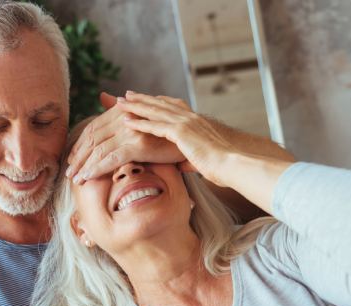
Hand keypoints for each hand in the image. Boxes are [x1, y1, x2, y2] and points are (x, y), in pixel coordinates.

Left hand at [67, 92, 184, 183]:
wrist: (202, 147)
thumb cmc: (179, 140)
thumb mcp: (152, 123)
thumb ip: (126, 112)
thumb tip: (102, 96)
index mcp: (130, 111)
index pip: (97, 126)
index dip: (82, 143)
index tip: (73, 157)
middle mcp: (130, 116)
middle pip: (94, 136)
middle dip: (79, 155)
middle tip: (68, 171)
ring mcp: (134, 129)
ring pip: (100, 148)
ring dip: (84, 165)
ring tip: (74, 178)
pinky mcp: (140, 143)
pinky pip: (112, 158)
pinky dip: (96, 168)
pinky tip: (87, 177)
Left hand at [117, 91, 238, 186]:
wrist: (231, 165)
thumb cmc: (220, 166)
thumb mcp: (202, 159)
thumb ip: (189, 159)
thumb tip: (182, 164)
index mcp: (195, 120)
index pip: (170, 107)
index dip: (154, 102)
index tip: (142, 99)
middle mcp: (189, 117)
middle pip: (159, 104)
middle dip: (141, 99)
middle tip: (125, 95)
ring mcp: (185, 122)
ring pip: (154, 111)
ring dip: (134, 106)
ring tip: (119, 103)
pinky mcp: (181, 132)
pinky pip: (155, 125)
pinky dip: (139, 122)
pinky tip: (126, 121)